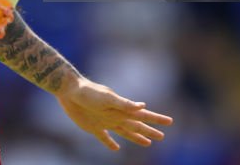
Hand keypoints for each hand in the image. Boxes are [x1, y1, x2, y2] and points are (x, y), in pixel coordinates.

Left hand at [55, 77, 172, 150]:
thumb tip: (143, 106)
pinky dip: (110, 143)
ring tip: (147, 143)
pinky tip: (116, 148)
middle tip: (162, 137)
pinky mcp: (93, 127)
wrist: (69, 90)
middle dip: (149, 131)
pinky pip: (105, 138)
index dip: (156, 119)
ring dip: (136, 137)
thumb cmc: (88, 92)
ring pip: (125, 132)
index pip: (143, 115)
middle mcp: (116, 116)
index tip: (170, 122)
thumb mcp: (107, 98)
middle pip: (136, 126)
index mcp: (122, 109)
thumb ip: (124, 104)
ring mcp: (105, 122)